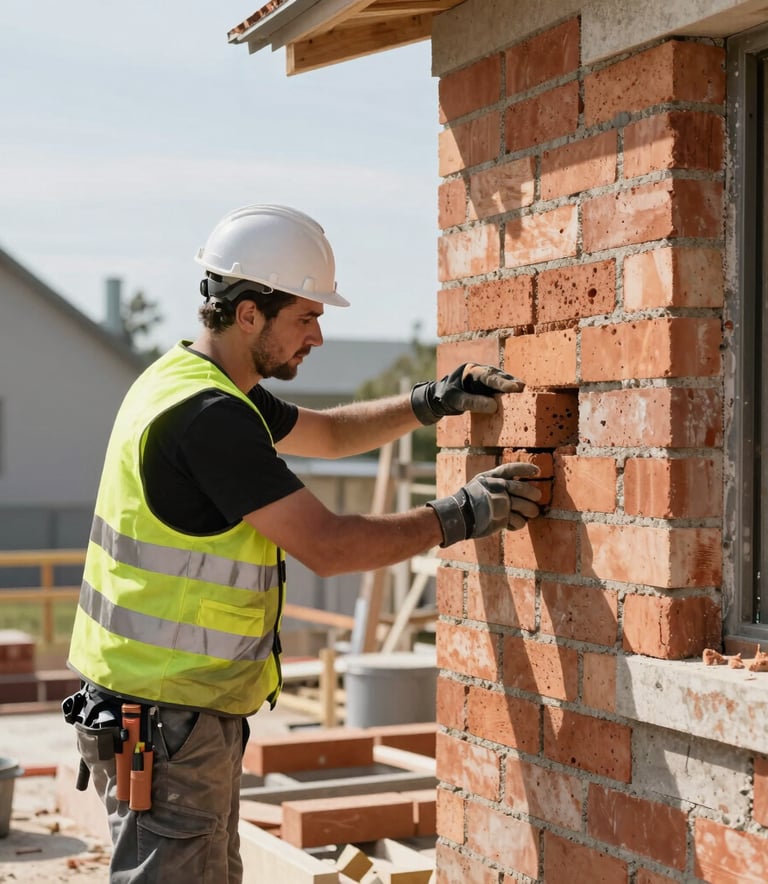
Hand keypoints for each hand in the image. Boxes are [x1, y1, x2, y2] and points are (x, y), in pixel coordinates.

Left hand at [411, 363, 523, 424]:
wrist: (440, 398)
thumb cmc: (446, 397)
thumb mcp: (455, 400)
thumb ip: (472, 402)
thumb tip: (493, 406)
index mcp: (471, 370)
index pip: (489, 376)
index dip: (502, 382)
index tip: (514, 388)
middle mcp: (481, 372)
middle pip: (499, 376)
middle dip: (511, 382)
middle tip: (522, 389)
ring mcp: (486, 379)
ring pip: (502, 381)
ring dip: (512, 387)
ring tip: (523, 393)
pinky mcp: (489, 388)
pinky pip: (500, 389)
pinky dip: (508, 393)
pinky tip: (517, 399)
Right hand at [427, 463, 541, 546]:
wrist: (458, 516)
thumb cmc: (469, 500)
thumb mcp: (479, 484)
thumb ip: (495, 482)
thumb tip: (518, 484)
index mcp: (491, 477)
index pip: (512, 469)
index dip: (526, 469)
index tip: (537, 472)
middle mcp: (498, 488)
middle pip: (524, 489)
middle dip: (534, 494)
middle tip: (537, 497)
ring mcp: (501, 503)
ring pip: (527, 507)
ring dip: (531, 511)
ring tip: (531, 513)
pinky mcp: (502, 518)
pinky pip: (519, 521)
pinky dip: (519, 523)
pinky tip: (514, 523)